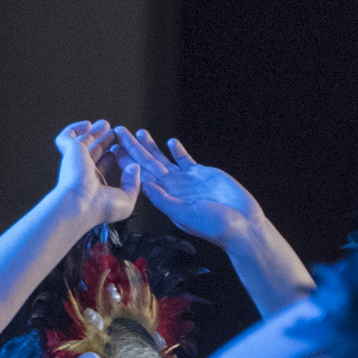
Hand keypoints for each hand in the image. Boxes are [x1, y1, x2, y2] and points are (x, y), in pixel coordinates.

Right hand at [50, 121, 138, 229]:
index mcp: (96, 184)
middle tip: (115, 133)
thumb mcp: (127, 198)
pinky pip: (66, 137)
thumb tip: (135, 167)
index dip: (113, 158)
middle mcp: (85, 172)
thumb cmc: (103, 208)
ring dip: (95, 132)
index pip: (104, 166)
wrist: (81, 205)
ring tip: (106, 124)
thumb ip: (133, 183)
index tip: (121, 151)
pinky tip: (87, 125)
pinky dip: (74, 129)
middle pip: (96, 152)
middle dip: (105, 142)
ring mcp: (77, 161)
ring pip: (83, 142)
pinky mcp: (72, 151)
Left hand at [114, 130, 260, 243]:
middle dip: (133, 147)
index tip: (114, 147)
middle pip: (147, 163)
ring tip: (139, 131)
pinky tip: (171, 142)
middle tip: (119, 131)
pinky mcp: (203, 175)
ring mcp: (187, 180)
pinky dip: (179, 151)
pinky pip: (187, 160)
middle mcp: (172, 187)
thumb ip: (164, 200)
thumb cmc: (215, 226)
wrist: (243, 225)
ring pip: (164, 159)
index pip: (140, 176)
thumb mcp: (185, 215)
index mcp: (165, 197)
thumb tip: (143, 185)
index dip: (127, 161)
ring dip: (151, 146)